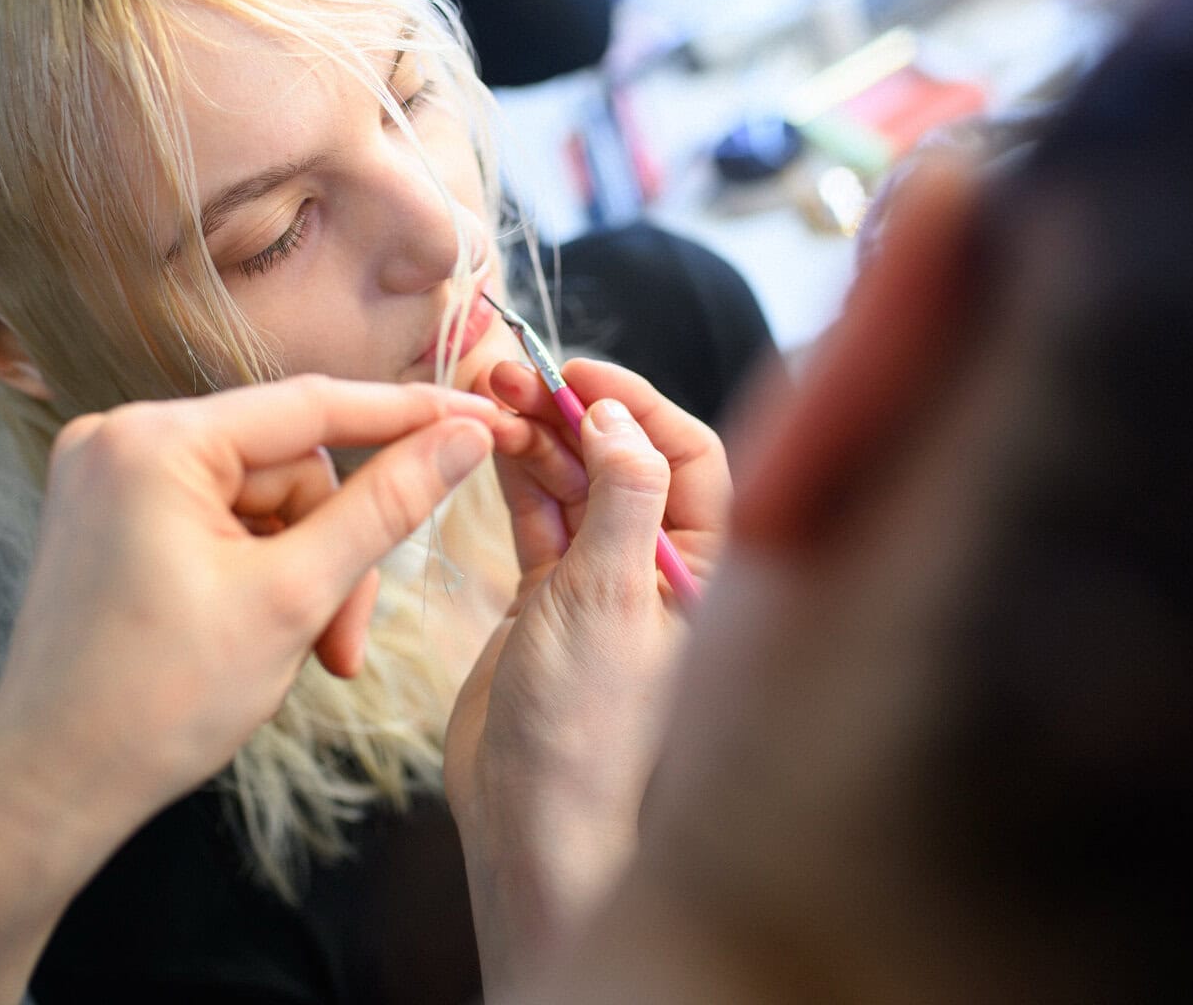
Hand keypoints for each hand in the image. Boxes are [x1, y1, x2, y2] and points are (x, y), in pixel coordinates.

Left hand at [0, 376, 497, 1004]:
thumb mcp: (293, 597)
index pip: (312, 404)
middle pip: (288, 462)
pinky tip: (251, 634)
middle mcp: (121, 435)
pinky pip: (217, 516)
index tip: (485, 416)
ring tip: (298, 653)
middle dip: (329, 549)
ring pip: (259, 497)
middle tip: (341, 641)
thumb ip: (385, 505)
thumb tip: (464, 436)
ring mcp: (107, 475)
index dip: (408, 414)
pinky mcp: (107, 514)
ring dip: (297, 571)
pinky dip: (254, 571)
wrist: (48, 789)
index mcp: (156, 440)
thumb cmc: (158, 701)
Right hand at [447, 359, 730, 989]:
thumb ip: (621, 494)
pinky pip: (540, 517)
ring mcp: (605, 581)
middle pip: (625, 458)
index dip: (634, 402)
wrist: (531, 821)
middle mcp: (664, 568)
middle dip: (570, 410)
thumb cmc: (587, 725)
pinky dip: (513, 477)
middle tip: (507, 376)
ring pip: (576, 482)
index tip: (574, 371)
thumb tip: (616, 412)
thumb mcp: (610, 596)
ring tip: (484, 398)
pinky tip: (486, 442)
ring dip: (534, 437)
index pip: (688, 453)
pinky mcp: (551, 599)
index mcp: (708, 567)